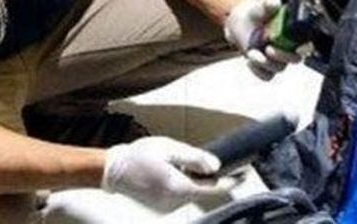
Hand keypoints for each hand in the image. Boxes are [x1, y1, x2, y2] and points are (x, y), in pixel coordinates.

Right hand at [101, 136, 222, 212]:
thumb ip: (194, 157)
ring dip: (195, 180)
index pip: (213, 188)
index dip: (231, 181)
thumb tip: (216, 165)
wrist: (113, 170)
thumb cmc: (139, 156)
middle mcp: (174, 203)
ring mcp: (166, 208)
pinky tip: (174, 173)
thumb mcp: (170, 149)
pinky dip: (184, 185)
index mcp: (178, 188)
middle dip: (210, 177)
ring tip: (181, 163)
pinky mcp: (161, 207)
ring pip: (191, 193)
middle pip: (203, 191)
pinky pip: (180, 196)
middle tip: (210, 160)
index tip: (244, 174)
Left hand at [224, 0, 300, 79]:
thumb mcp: (262, 5)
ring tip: (252, 53)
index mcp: (293, 32)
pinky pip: (267, 75)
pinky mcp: (266, 66)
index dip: (306, 48)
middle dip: (283, 57)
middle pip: (296, 59)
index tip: (298, 48)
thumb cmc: (257, 13)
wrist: (241, 23)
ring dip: (266, 63)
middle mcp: (289, 46)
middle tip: (269, 49)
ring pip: (279, 68)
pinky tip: (250, 61)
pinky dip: (258, 71)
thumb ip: (269, 3)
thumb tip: (274, 2)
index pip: (307, 43)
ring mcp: (278, 58)